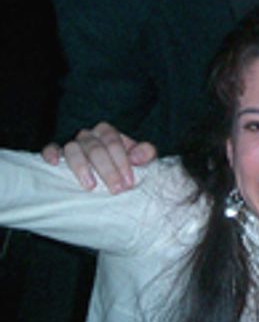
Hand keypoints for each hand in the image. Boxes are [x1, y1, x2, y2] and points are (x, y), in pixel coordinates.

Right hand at [40, 122, 157, 192]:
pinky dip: (51, 153)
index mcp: (107, 132)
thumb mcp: (139, 157)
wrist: (107, 169)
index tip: (128, 182)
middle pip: (95, 148)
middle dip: (107, 170)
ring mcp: (72, 143)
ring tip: (91, 186)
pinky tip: (54, 164)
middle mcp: (89, 135)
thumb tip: (138, 157)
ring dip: (82, 167)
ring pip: (73, 149)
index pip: (114, 142)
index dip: (122, 162)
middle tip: (116, 189)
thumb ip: (145, 153)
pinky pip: (50, 148)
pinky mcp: (56, 151)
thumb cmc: (124, 162)